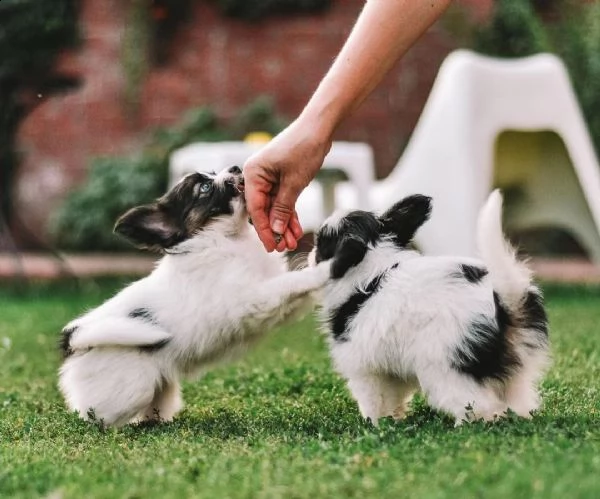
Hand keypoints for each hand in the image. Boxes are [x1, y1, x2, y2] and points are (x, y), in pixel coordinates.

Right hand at [243, 117, 331, 251]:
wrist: (318, 128)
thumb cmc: (303, 148)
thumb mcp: (294, 183)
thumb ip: (283, 208)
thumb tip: (276, 231)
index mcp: (253, 174)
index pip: (256, 208)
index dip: (264, 230)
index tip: (271, 247)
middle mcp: (257, 176)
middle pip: (264, 210)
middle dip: (275, 229)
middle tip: (284, 248)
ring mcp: (269, 178)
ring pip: (274, 208)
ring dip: (283, 225)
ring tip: (292, 242)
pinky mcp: (281, 179)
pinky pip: (283, 201)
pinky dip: (289, 214)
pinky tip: (296, 229)